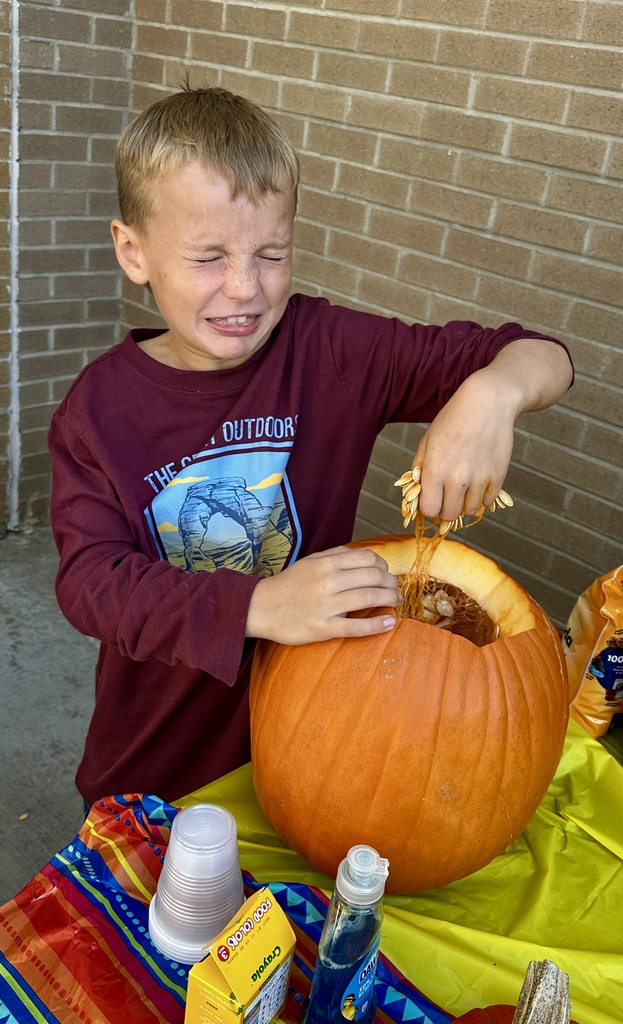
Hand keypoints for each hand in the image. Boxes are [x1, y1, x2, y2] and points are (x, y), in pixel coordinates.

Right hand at [246, 546, 399, 644]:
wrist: (261, 608)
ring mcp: (326, 605)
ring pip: (369, 597)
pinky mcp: (322, 627)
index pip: (368, 558)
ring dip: (390, 599)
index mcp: (326, 563)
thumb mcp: (310, 561)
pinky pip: (355, 627)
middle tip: (395, 589)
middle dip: (391, 583)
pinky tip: (390, 623)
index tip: (386, 573)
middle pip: (373, 577)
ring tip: (396, 602)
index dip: (383, 566)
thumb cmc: (288, 584)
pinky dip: (377, 625)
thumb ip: (336, 555)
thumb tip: (365, 555)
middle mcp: (328, 581)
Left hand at [413, 368, 516, 522]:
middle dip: (445, 508)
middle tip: (447, 495)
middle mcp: (457, 478)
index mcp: (435, 470)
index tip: (431, 500)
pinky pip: (487, 502)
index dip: (428, 507)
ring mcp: (479, 479)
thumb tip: (417, 492)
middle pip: (449, 515)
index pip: (428, 510)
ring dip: (464, 504)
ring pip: (469, 511)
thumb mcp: (428, 440)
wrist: (488, 402)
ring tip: (463, 487)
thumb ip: (420, 468)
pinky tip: (478, 481)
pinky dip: (482, 497)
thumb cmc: (453, 419)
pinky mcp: (498, 476)